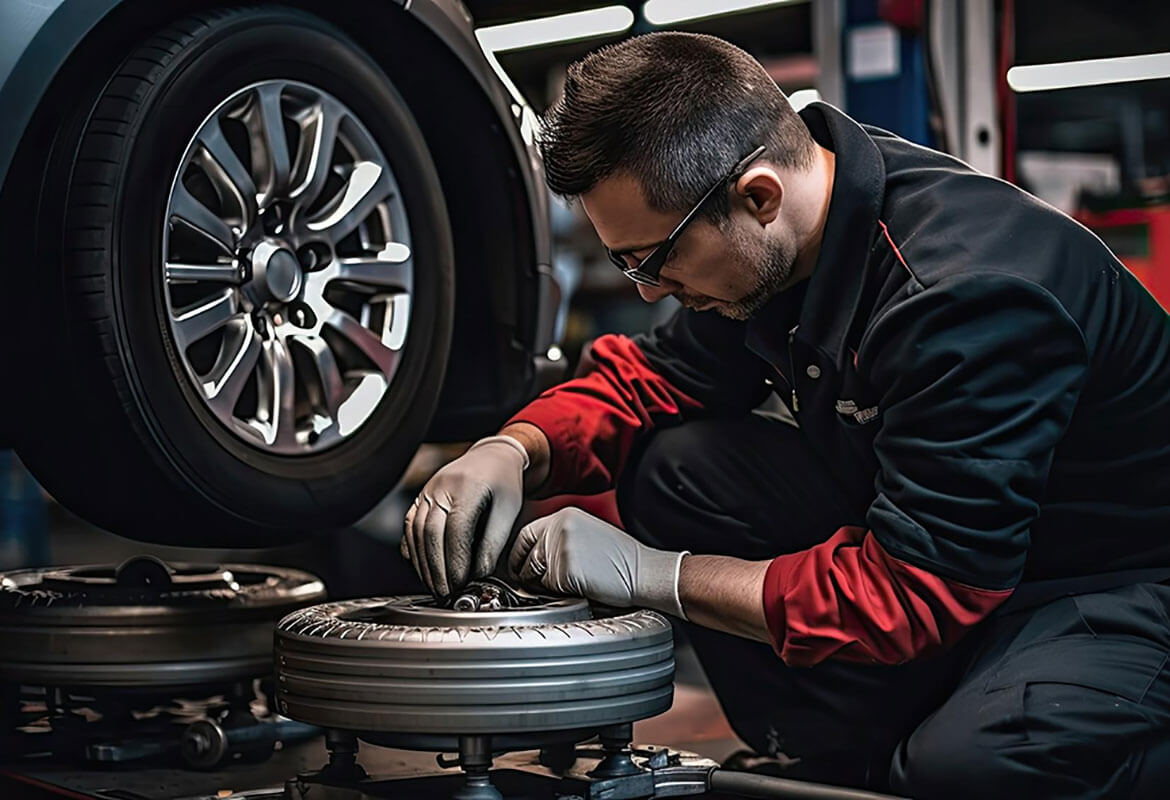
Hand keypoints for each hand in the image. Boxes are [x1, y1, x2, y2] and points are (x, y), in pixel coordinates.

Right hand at [402, 435, 528, 596]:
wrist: (492, 456)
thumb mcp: (509, 509)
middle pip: (431, 532)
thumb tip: (480, 573)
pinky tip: (424, 568)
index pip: (456, 527)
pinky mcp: (420, 499)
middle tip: (447, 592)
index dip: (457, 558)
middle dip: (437, 568)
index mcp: (467, 485)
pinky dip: (414, 551)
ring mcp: (427, 491)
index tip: (462, 581)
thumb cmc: (503, 482)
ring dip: (424, 564)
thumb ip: (494, 541)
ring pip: (416, 532)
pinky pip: (409, 527)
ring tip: (436, 586)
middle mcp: (441, 486)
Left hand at [508, 507, 687, 617]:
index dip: (520, 555)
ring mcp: (561, 550)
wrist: (644, 572)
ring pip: (534, 576)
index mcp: (564, 516)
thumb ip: (558, 538)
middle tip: (542, 585)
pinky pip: (549, 589)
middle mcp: (559, 529)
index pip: (526, 535)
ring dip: (545, 586)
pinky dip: (558, 595)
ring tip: (570, 585)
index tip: (521, 568)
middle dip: (529, 574)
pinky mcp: (565, 572)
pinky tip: (579, 590)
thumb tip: (532, 557)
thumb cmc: (620, 559)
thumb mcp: (587, 533)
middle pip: (526, 557)